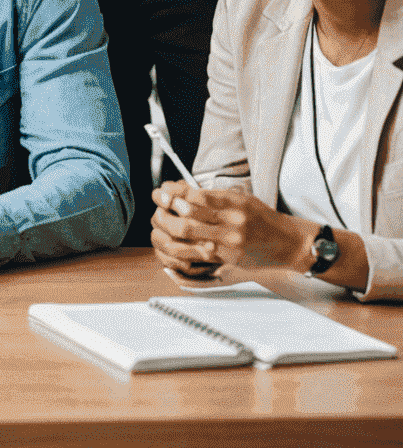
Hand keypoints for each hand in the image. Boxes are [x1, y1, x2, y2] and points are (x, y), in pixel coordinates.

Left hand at [151, 182, 310, 273]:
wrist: (289, 243)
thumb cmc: (263, 219)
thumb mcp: (242, 199)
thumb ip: (215, 196)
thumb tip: (182, 190)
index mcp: (234, 202)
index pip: (196, 194)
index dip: (175, 191)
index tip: (164, 189)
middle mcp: (232, 221)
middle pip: (188, 214)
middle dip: (167, 208)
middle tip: (158, 204)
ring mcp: (230, 241)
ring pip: (189, 234)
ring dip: (169, 227)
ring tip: (161, 221)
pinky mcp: (230, 258)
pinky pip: (199, 252)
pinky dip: (183, 245)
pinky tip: (173, 240)